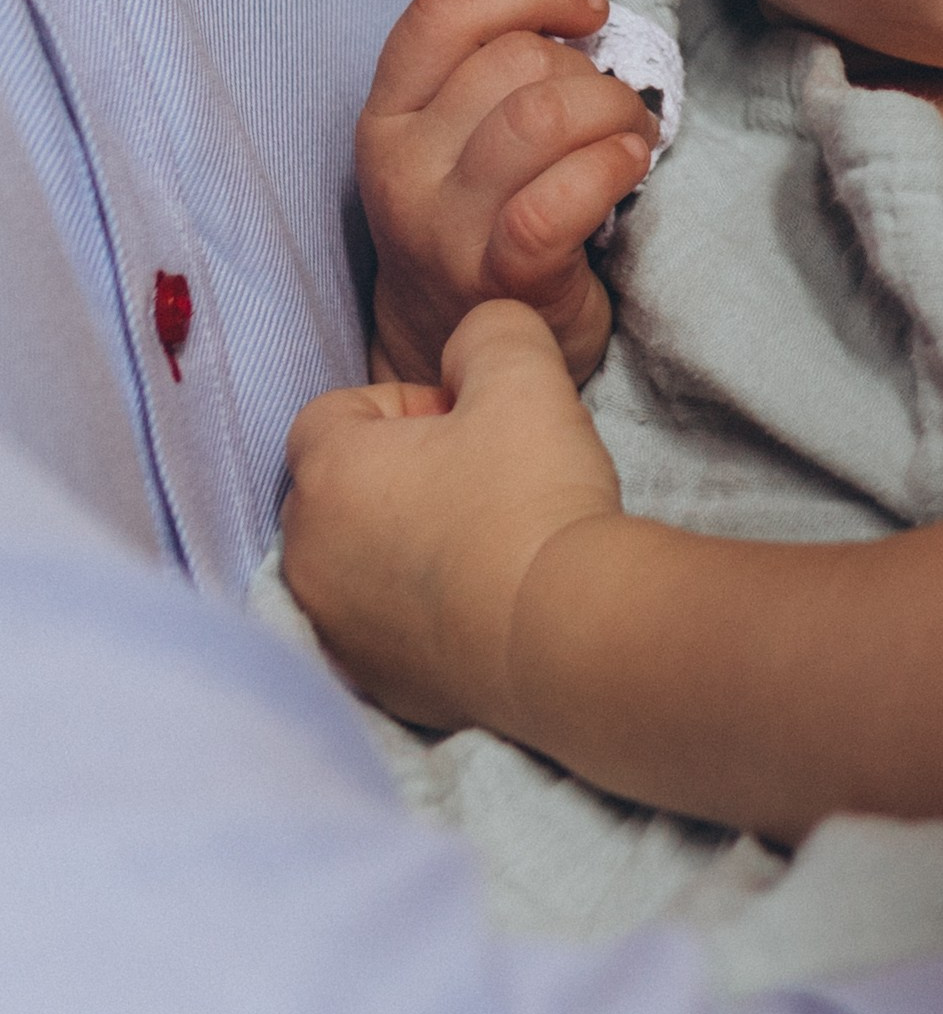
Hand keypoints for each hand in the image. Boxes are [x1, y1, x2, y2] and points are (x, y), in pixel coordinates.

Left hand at [282, 302, 619, 735]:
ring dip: (399, 540)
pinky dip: (411, 608)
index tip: (468, 425)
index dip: (405, 404)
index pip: (334, 412)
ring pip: (351, 558)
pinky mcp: (368, 683)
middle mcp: (306, 555)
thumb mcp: (522, 370)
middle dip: (396, 473)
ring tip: (481, 542)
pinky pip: (374, 624)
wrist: (565, 636)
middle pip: (337, 486)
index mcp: (327, 473)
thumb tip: (469, 349)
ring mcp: (332, 627)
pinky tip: (477, 600)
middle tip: (479, 478)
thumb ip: (487, 329)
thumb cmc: (531, 497)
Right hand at [358, 0, 654, 384]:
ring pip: (540, 116)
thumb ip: (496, 37)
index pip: (442, 13)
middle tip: (614, 103)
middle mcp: (402, 169)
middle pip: (514, 61)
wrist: (456, 353)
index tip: (587, 8)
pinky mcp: (499, 279)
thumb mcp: (466, 125)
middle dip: (588, 68)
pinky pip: (560, 198)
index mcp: (388, 117)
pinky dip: (611, 167)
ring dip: (612, 110)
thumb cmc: (479, 219)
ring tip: (631, 133)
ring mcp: (444, 228)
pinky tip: (630, 168)